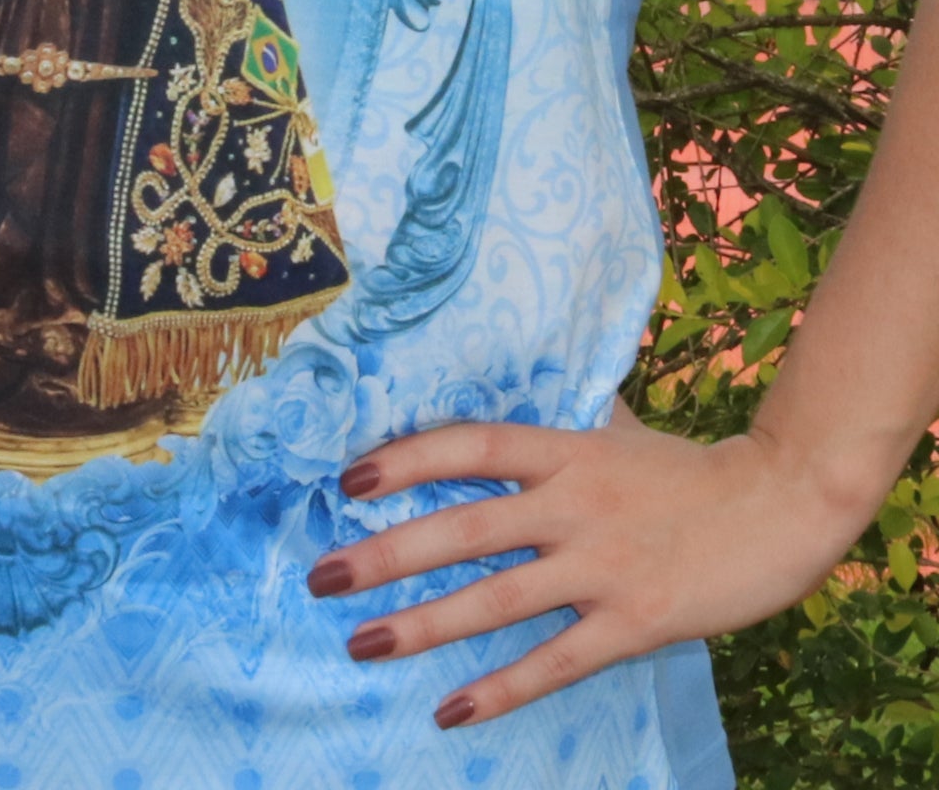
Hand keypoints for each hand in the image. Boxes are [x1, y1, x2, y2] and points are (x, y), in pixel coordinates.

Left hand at [306, 397, 862, 729]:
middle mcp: (573, 504)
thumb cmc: (687, 468)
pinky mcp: (633, 622)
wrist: (781, 504)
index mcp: (564, 451)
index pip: (468, 447)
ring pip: (495, 599)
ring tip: (361, 643)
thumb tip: (509, 391)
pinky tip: (451, 710)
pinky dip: (502, 689)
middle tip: (320, 576)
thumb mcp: (615, 430)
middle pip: (463, 528)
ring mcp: (602, 566)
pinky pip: (555, 661)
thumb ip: (559, 425)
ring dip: (422, 625)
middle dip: (385, 554)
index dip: (406, 459)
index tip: (347, 477)